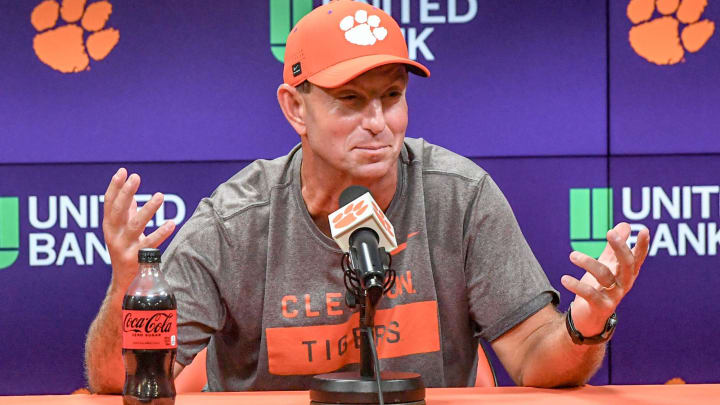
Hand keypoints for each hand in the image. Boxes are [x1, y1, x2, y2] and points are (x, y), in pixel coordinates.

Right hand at [102, 168, 175, 290]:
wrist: (124, 282)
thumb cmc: (126, 251)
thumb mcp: (122, 231)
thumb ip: (127, 213)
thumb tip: (131, 195)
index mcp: (109, 226)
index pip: (109, 203)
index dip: (114, 187)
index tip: (122, 171)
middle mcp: (113, 235)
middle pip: (118, 211)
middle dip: (126, 193)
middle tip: (136, 177)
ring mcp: (123, 248)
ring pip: (135, 226)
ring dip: (148, 209)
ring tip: (160, 195)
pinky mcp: (135, 259)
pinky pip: (150, 244)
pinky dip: (161, 233)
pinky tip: (171, 223)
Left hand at [561, 222, 649, 335]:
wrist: (589, 318)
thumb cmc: (600, 288)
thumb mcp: (607, 266)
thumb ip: (614, 248)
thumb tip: (625, 225)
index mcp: (627, 273)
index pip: (637, 257)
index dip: (642, 245)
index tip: (644, 229)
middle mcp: (624, 284)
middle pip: (627, 264)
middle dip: (620, 247)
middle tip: (610, 232)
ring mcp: (614, 296)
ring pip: (605, 276)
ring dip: (588, 263)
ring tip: (572, 255)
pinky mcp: (601, 307)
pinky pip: (590, 294)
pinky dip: (576, 285)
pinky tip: (564, 278)